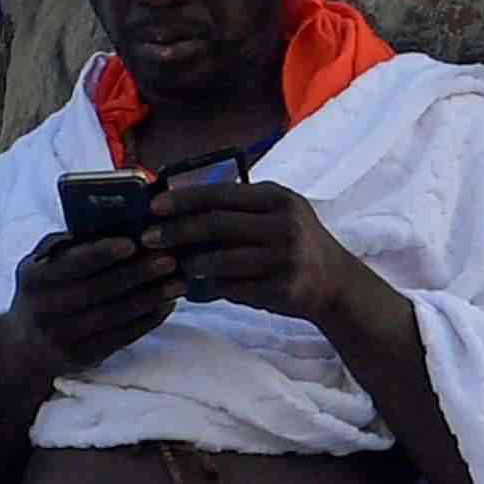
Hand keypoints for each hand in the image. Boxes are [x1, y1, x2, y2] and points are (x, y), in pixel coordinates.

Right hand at [0, 226, 178, 384]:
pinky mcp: (83, 356)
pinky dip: (149, 319)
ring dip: (152, 297)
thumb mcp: (43, 266)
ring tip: (179, 281)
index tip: (132, 243)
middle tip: (171, 259)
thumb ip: (69, 245)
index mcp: (33, 278)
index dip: (101, 253)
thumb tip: (112, 221)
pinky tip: (168, 304)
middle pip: (99, 290)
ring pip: (115, 315)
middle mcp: (43, 308)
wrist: (27, 347)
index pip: (70, 263)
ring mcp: (62, 336)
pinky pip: (123, 336)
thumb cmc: (46, 290)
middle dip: (138, 273)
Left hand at [145, 179, 364, 325]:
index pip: (221, 195)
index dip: (183, 200)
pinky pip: (231, 288)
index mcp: (279, 200)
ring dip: (189, 264)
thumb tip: (181, 202)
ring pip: (219, 261)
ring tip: (173, 266)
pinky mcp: (281, 288)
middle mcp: (284, 226)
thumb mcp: (279, 211)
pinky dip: (206, 288)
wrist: (335, 282)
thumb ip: (241, 205)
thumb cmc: (296, 241)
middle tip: (148, 238)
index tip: (154, 206)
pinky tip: (193, 287)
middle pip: (215, 225)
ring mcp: (284, 259)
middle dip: (175, 231)